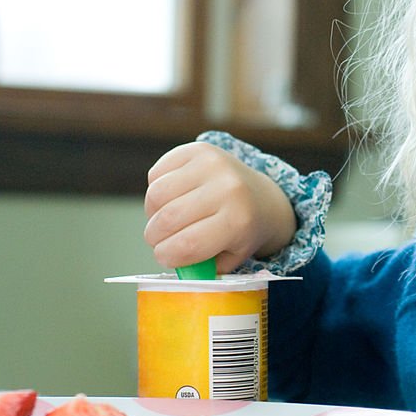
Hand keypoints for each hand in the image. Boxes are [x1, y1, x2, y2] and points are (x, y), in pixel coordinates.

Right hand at [144, 142, 296, 273]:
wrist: (262, 197)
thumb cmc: (241, 232)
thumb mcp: (230, 257)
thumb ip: (202, 267)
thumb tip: (174, 266)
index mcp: (238, 221)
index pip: (186, 245)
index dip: (166, 256)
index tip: (165, 257)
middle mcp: (228, 188)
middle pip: (167, 220)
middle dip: (155, 237)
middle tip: (160, 241)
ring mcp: (213, 164)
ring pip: (156, 195)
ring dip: (152, 213)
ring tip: (166, 219)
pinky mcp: (199, 149)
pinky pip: (156, 174)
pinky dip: (156, 190)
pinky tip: (173, 197)